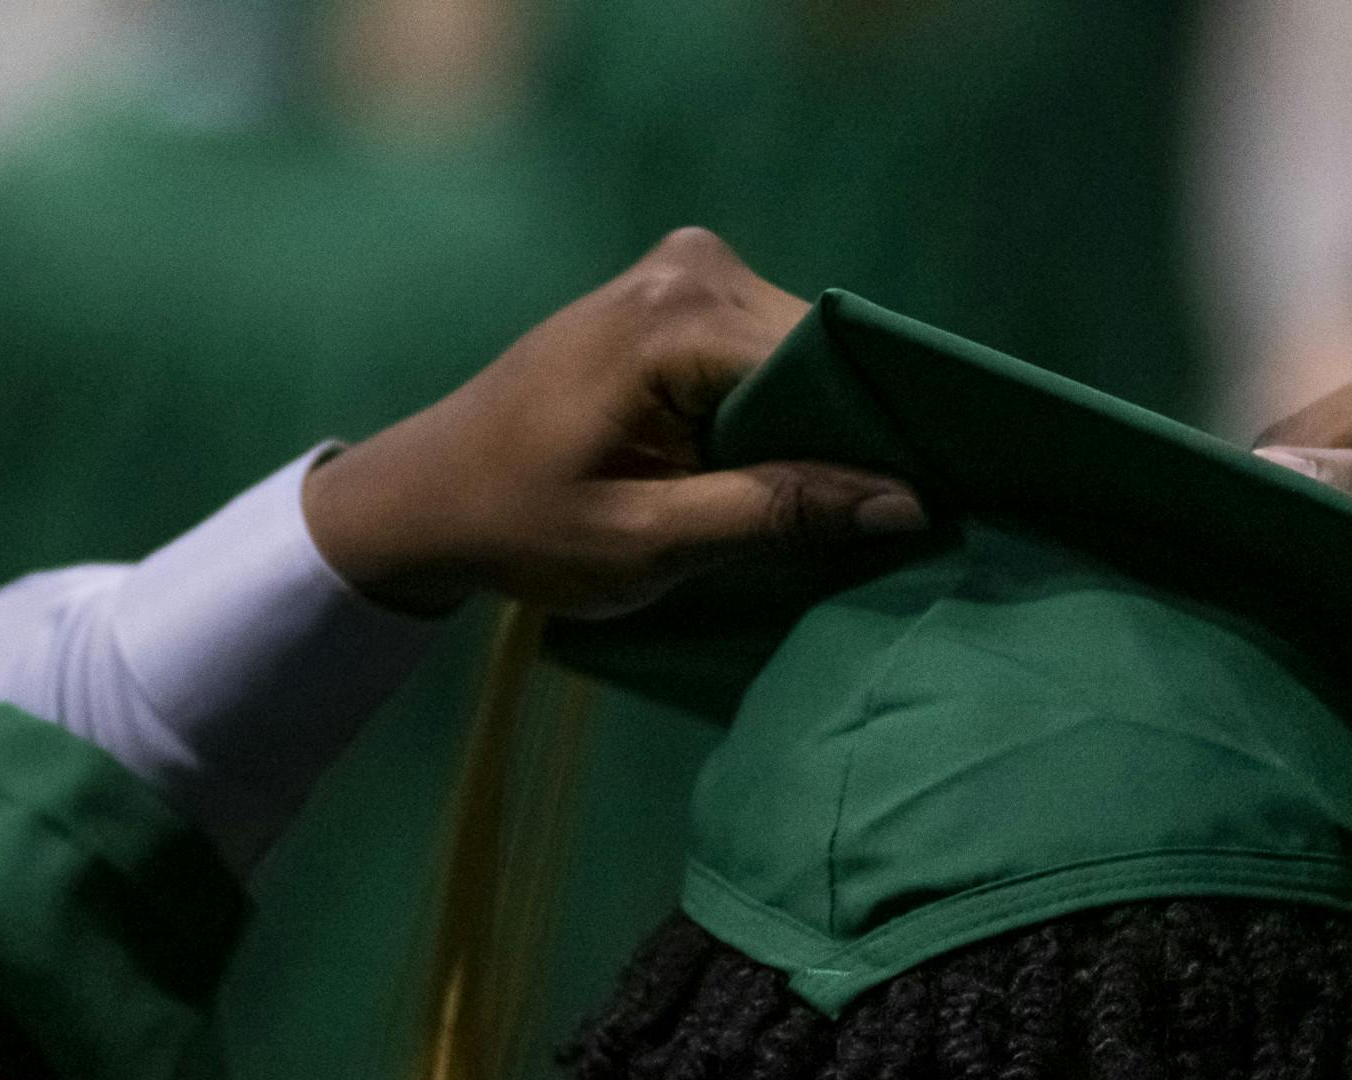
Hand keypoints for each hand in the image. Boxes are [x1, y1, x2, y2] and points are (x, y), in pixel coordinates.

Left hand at [303, 228, 926, 616]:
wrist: (428, 494)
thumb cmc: (520, 527)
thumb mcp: (648, 542)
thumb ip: (775, 514)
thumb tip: (909, 502)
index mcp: (673, 317)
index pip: (825, 367)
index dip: (878, 440)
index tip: (923, 510)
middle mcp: (690, 266)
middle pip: (821, 355)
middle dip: (849, 436)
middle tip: (874, 524)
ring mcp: (686, 269)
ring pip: (802, 357)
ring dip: (817, 430)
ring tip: (819, 506)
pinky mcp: (682, 290)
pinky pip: (768, 352)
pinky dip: (782, 413)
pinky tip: (780, 473)